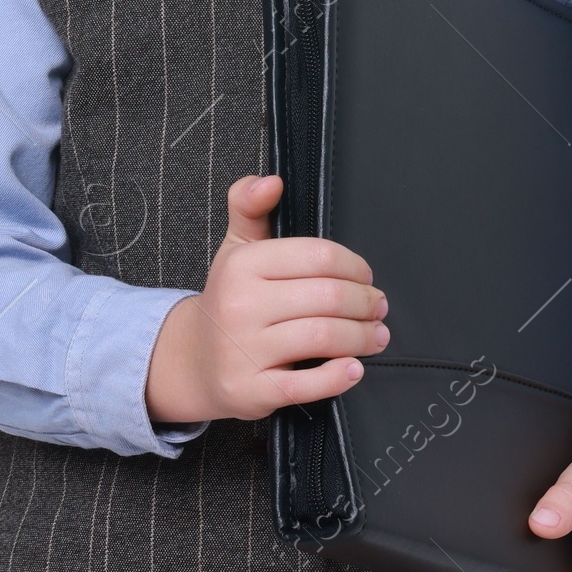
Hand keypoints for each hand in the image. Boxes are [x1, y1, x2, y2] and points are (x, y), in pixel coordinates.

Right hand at [144, 174, 389, 422]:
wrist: (193, 361)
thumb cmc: (229, 300)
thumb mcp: (236, 248)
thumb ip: (250, 206)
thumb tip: (270, 180)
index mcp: (242, 264)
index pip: (318, 255)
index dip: (354, 266)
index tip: (366, 276)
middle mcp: (240, 305)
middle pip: (328, 297)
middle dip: (365, 303)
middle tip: (378, 308)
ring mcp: (244, 350)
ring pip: (324, 336)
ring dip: (362, 337)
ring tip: (376, 336)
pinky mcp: (251, 390)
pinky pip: (306, 385)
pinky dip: (338, 377)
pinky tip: (353, 368)